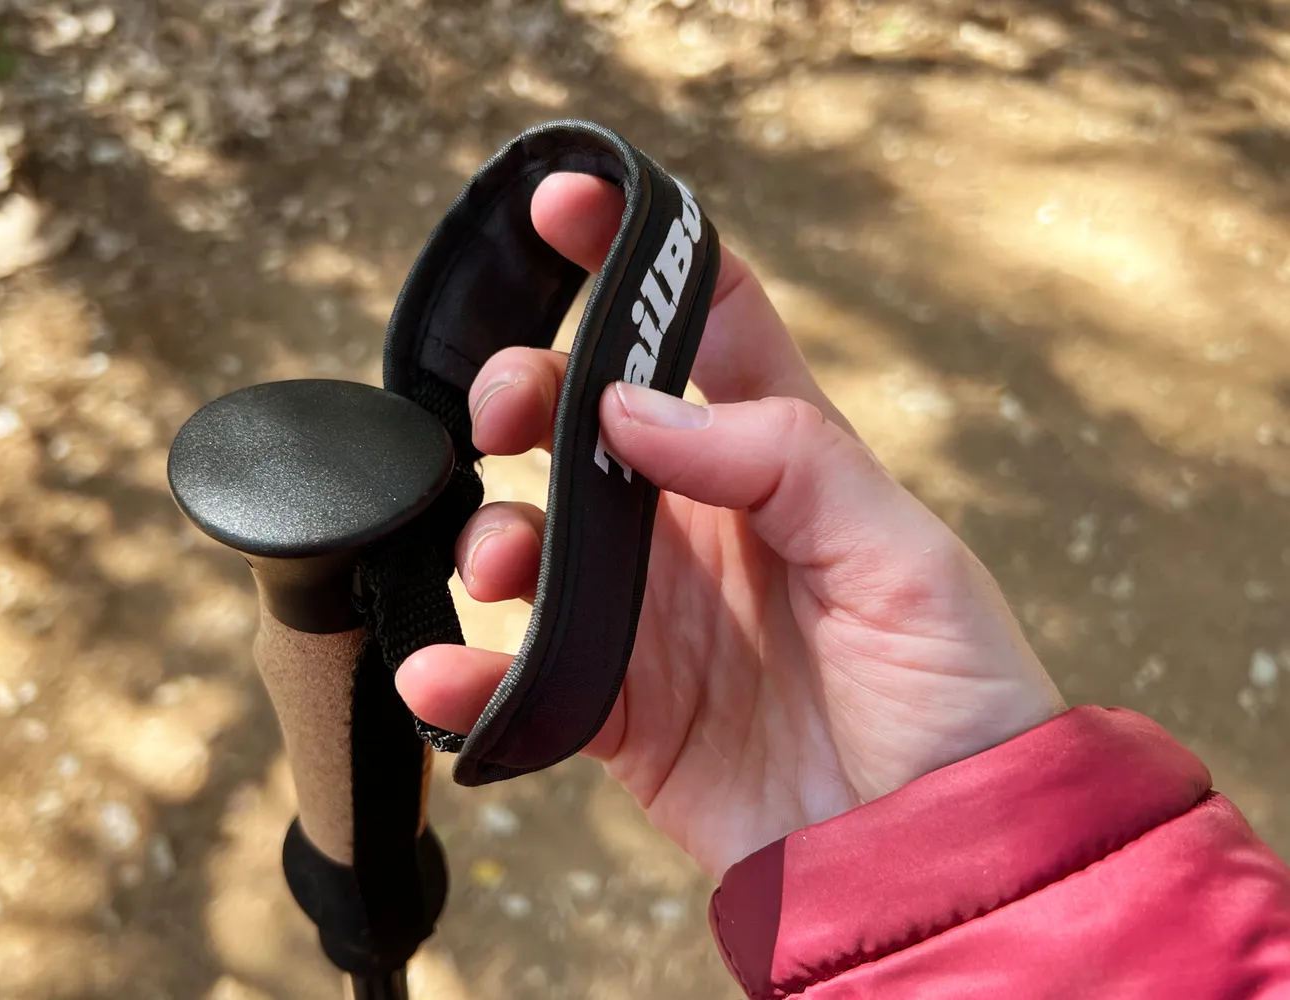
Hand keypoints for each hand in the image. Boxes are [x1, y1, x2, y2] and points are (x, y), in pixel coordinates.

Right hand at [396, 173, 1065, 878]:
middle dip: (527, 395)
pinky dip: (470, 674)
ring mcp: (654, 615)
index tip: (565, 209)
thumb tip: (631, 408)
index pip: (703, 326)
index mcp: (782, 462)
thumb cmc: (959, 703)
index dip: (634, 256)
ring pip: (534, 541)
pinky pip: (523, 675)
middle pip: (585, 425)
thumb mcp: (905, 560)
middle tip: (504, 414)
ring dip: (489, 536)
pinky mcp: (619, 708)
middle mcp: (704, 525)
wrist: (938, 867)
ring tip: (495, 566)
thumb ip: (783, 461)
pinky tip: (445, 674)